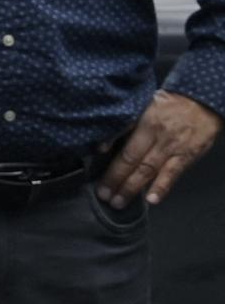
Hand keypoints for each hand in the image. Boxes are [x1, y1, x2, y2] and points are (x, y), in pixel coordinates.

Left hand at [101, 91, 221, 205]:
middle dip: (119, 183)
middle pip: (137, 165)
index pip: (126, 153)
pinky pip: (174, 174)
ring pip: (152, 171)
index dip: (113, 172)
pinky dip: (163, 187)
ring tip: (121, 202)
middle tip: (106, 198)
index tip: (101, 185)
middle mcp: (160, 139)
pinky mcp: (189, 155)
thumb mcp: (142, 108)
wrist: (201, 101)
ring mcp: (175, 149)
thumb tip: (101, 147)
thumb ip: (123, 127)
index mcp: (146, 126)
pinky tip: (153, 199)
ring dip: (135, 188)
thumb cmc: (167, 104)